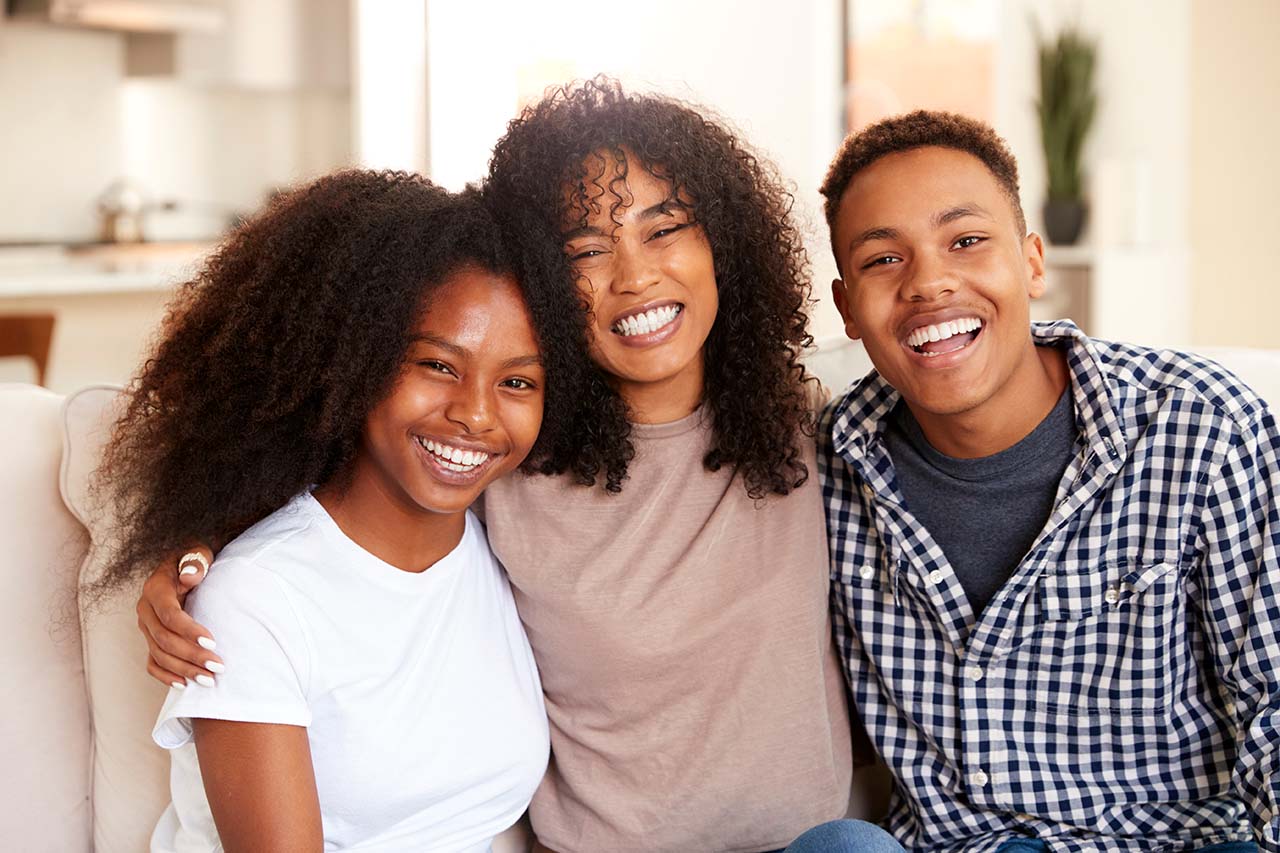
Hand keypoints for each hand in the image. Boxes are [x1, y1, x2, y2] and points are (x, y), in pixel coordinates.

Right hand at [136, 545, 223, 687]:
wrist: (185, 564)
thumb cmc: (196, 559)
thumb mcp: (198, 552)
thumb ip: (196, 561)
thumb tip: (190, 576)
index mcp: (155, 589)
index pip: (170, 616)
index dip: (189, 631)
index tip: (213, 642)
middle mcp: (146, 610)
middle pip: (164, 640)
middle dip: (192, 655)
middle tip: (218, 667)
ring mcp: (146, 627)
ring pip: (159, 655)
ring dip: (184, 669)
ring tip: (209, 679)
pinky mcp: (150, 639)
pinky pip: (152, 663)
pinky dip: (165, 676)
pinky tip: (184, 685)